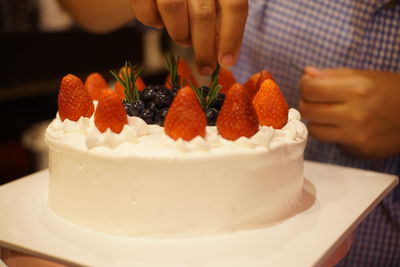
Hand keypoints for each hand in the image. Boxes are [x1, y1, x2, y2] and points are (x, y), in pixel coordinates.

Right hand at [130, 0, 247, 74]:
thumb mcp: (211, 1)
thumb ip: (221, 19)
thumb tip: (225, 55)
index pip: (234, 6)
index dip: (232, 37)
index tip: (227, 62)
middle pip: (203, 14)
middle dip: (204, 49)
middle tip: (206, 68)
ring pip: (173, 9)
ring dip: (180, 34)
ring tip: (183, 37)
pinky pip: (147, 11)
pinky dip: (153, 21)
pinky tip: (159, 20)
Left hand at [299, 67, 399, 158]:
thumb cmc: (390, 92)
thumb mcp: (365, 76)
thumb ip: (332, 75)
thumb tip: (306, 74)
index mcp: (357, 89)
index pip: (310, 89)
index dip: (304, 86)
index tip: (309, 86)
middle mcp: (355, 113)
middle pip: (307, 110)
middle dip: (307, 103)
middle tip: (317, 101)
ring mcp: (356, 134)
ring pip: (314, 129)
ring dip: (316, 121)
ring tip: (328, 114)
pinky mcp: (358, 149)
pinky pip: (330, 141)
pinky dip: (330, 133)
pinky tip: (341, 126)